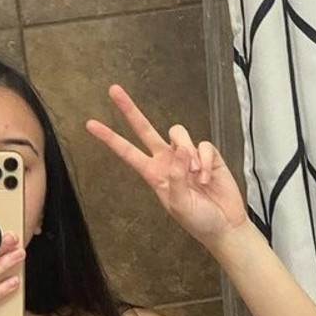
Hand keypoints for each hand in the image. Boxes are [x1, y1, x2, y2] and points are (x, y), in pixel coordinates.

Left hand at [85, 85, 247, 246]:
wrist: (224, 225)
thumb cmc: (198, 220)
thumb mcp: (178, 205)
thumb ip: (175, 179)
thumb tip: (180, 153)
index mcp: (153, 174)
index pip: (127, 152)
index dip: (110, 138)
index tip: (91, 125)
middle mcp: (167, 161)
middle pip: (144, 129)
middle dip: (129, 110)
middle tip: (114, 90)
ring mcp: (187, 156)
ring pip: (178, 133)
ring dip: (187, 153)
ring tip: (195, 175)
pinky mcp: (206, 155)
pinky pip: (202, 145)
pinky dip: (205, 161)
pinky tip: (207, 177)